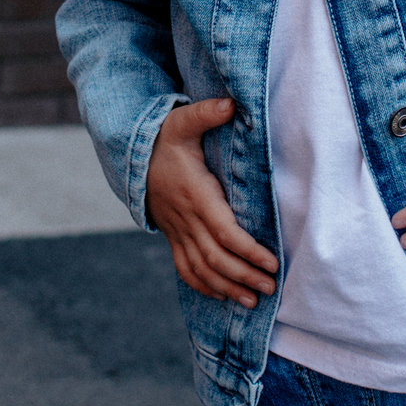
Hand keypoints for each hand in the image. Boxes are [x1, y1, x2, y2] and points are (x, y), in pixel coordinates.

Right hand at [145, 98, 279, 309]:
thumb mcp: (183, 122)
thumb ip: (206, 113)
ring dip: (228, 287)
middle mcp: (186, 219)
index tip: (272, 262)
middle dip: (245, 276)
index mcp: (196, 195)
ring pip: (202, 269)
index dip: (249, 250)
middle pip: (217, 257)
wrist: (133, 157)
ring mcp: (177, 231)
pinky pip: (185, 269)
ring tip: (254, 301)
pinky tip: (223, 296)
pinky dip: (204, 286)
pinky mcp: (172, 238)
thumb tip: (231, 103)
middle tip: (271, 287)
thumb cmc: (165, 139)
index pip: (225, 231)